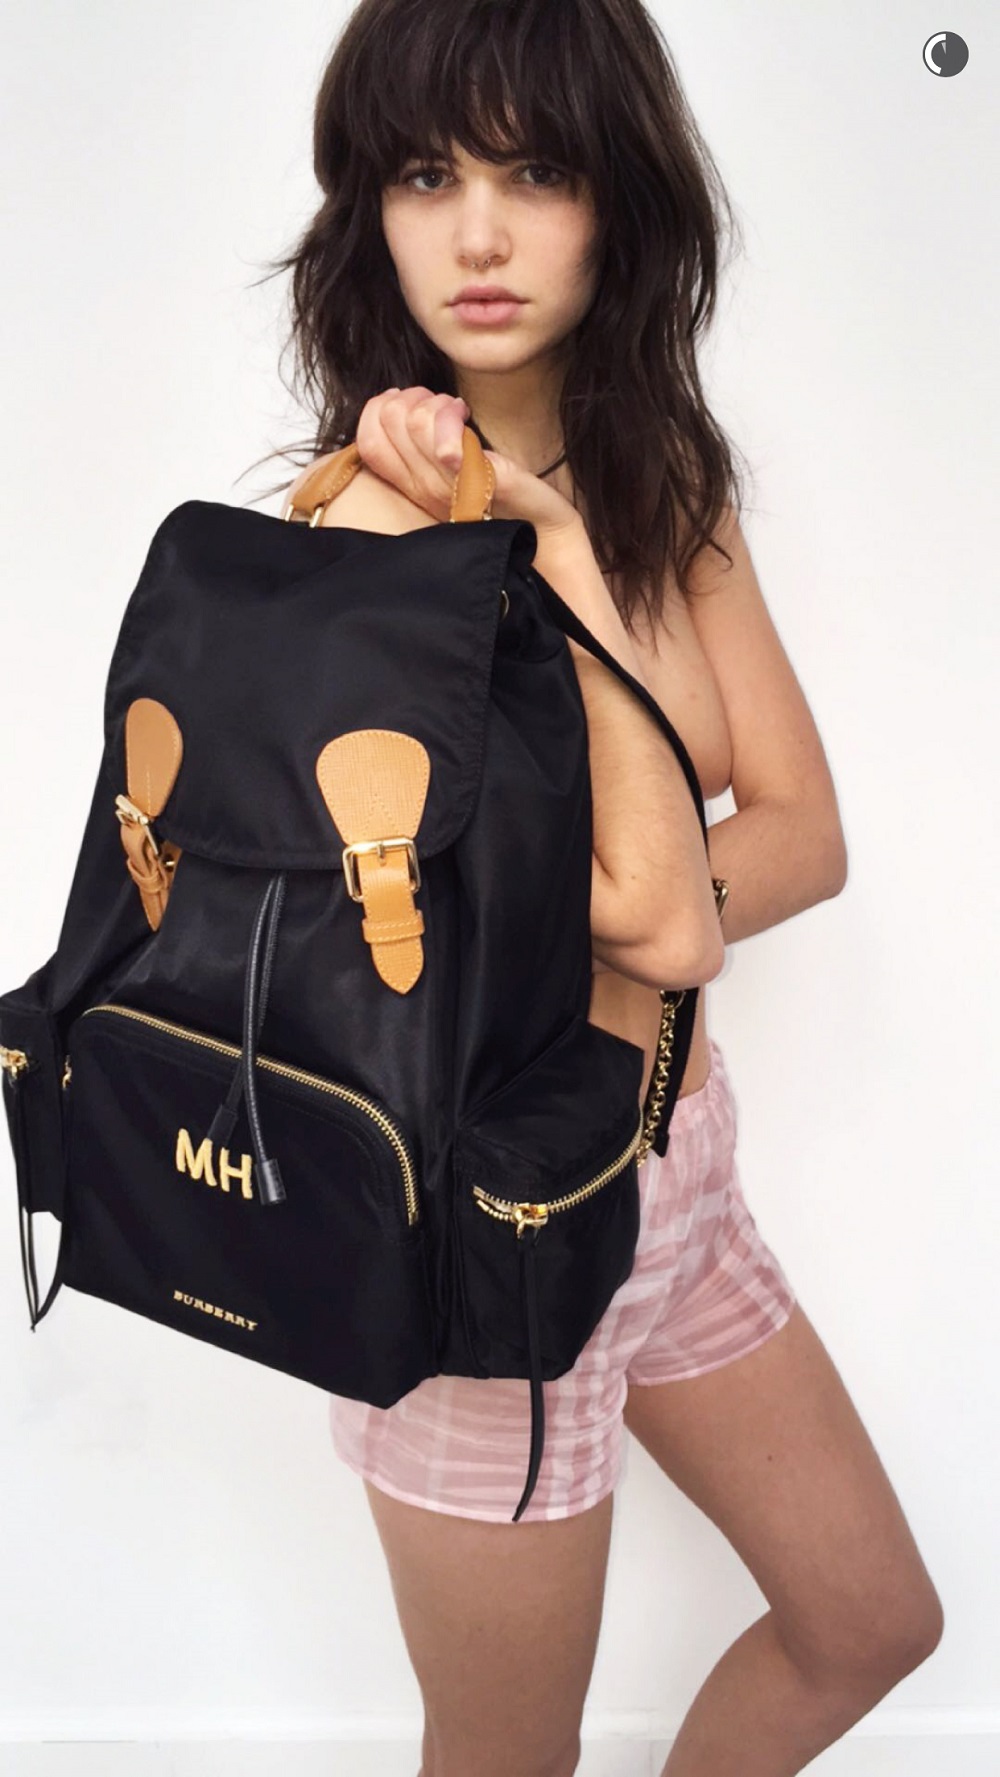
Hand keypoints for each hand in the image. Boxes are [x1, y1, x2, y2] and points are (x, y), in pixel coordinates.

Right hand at [355, 386, 584, 546]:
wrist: (544, 534)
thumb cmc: (499, 495)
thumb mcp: (449, 469)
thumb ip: (421, 444)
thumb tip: (395, 402)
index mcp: (413, 484)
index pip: (367, 440)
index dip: (381, 408)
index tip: (416, 408)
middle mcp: (425, 488)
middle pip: (391, 418)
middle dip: (417, 398)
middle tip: (446, 411)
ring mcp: (451, 487)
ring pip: (417, 420)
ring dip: (440, 404)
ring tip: (461, 416)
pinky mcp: (485, 483)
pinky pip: (453, 447)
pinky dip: (456, 425)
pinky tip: (471, 424)